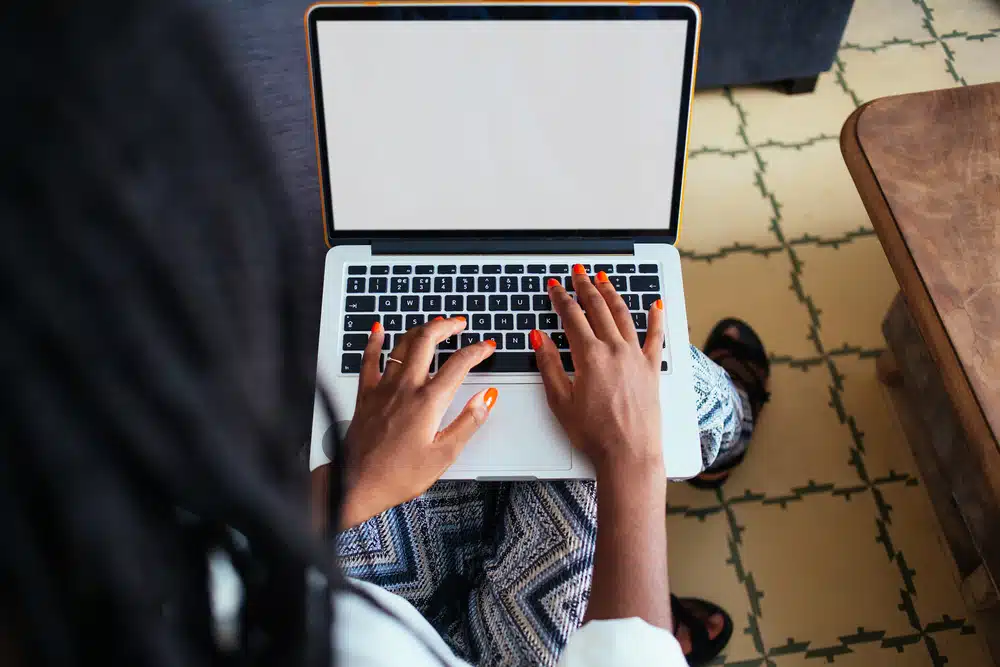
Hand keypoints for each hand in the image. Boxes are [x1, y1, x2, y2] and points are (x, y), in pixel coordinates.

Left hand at [341, 317, 497, 527]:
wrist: (357, 484)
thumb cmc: (398, 476)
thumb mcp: (444, 455)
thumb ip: (468, 422)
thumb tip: (486, 398)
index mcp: (428, 402)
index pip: (458, 364)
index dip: (477, 351)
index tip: (487, 347)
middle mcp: (405, 388)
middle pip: (427, 342)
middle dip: (446, 327)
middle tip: (459, 323)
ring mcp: (383, 388)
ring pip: (401, 345)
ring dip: (420, 329)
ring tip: (433, 324)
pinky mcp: (365, 395)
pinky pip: (369, 359)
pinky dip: (374, 341)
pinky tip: (378, 330)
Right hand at [531, 266, 664, 479]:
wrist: (629, 454)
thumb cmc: (595, 434)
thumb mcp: (560, 400)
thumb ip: (549, 365)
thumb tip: (539, 338)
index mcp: (589, 355)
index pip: (571, 316)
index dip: (561, 298)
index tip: (555, 287)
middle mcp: (614, 350)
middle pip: (598, 308)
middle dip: (585, 287)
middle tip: (578, 273)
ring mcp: (635, 357)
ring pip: (623, 315)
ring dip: (612, 294)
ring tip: (604, 279)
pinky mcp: (651, 369)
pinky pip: (655, 336)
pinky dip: (655, 318)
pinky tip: (655, 304)